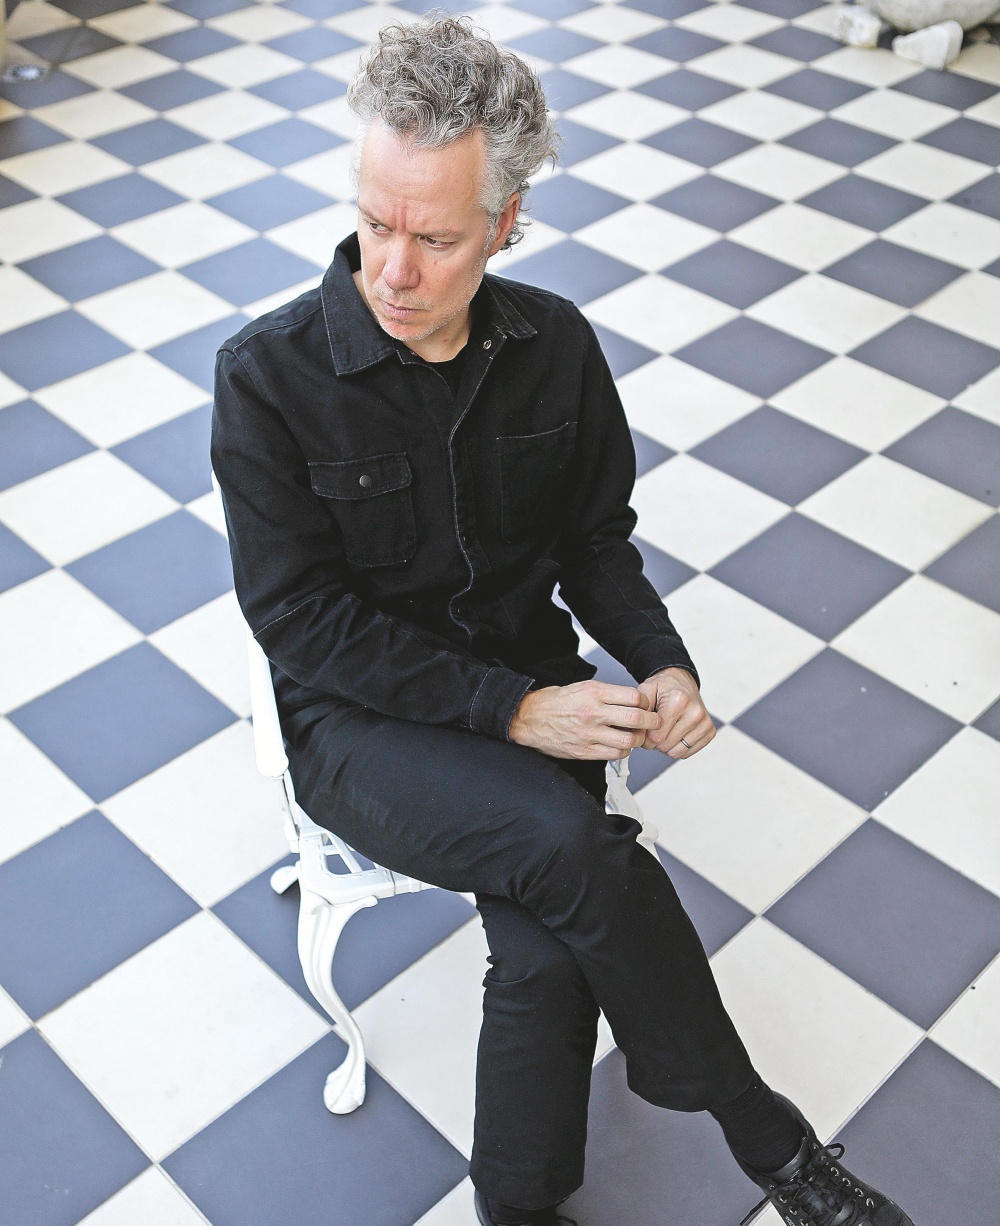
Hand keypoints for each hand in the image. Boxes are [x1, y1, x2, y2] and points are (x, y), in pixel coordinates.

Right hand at [508, 680, 661, 759]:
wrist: (527, 718)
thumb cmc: (552, 702)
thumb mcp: (581, 687)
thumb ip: (606, 694)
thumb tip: (630, 700)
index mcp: (593, 692)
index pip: (634, 696)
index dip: (646, 702)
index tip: (646, 705)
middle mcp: (593, 712)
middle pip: (636, 718)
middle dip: (651, 721)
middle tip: (654, 722)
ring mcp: (589, 734)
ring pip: (629, 740)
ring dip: (637, 739)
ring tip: (636, 736)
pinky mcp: (584, 751)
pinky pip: (614, 754)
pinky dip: (623, 751)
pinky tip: (620, 745)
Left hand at [637, 667, 714, 759]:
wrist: (681, 682)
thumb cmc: (663, 688)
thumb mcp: (645, 691)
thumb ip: (639, 710)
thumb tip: (638, 732)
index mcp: (679, 701)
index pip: (656, 737)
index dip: (645, 737)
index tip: (644, 729)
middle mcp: (695, 712)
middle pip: (666, 746)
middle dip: (655, 742)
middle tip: (653, 730)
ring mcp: (704, 723)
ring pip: (677, 753)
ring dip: (666, 746)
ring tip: (664, 731)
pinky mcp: (709, 731)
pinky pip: (687, 753)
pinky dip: (677, 748)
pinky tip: (674, 734)